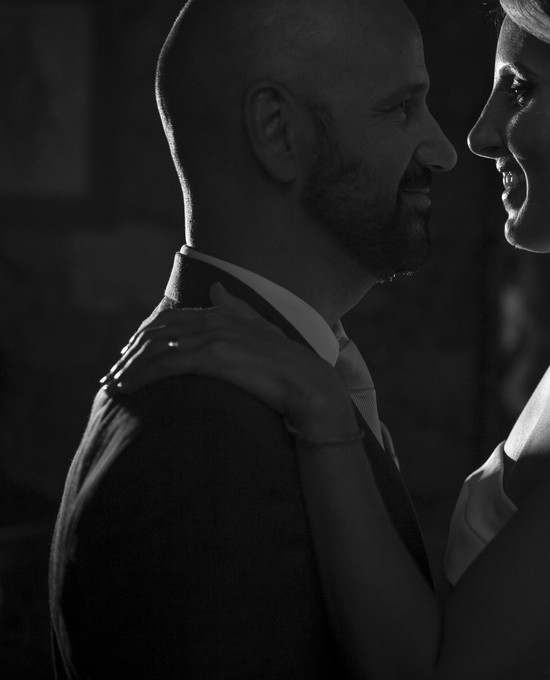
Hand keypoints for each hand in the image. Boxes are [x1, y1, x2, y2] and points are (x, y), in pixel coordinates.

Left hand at [106, 283, 356, 440]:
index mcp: (222, 313)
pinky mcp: (212, 357)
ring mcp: (213, 337)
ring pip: (155, 349)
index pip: (168, 320)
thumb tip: (215, 288)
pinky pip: (165, 365)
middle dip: (129, 355)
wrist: (307, 383)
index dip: (142, 338)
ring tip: (113, 388)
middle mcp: (214, 320)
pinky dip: (141, 377)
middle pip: (156, 333)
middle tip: (112, 377)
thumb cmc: (287, 363)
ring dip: (128, 369)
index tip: (127, 358)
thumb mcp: (259, 330)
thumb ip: (235, 309)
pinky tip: (128, 391)